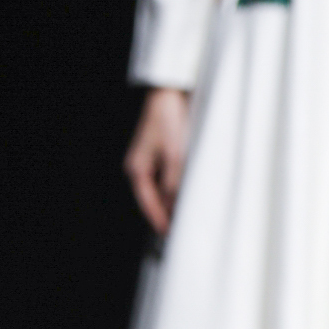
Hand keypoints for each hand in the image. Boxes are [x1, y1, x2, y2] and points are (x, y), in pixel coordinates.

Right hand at [124, 87, 190, 234]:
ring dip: (175, 198)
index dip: (159, 219)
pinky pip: (168, 176)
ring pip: (163, 187)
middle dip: (168, 211)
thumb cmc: (168, 121)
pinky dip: (178, 185)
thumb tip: (176, 207)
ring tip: (189, 213)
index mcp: (137, 169)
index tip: (169, 235)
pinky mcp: (162, 152)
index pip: (148, 202)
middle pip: (155, 196)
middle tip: (182, 228)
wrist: (169, 93)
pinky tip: (190, 190)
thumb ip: (174, 183)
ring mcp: (151, 159)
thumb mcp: (174, 155)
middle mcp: (142, 166)